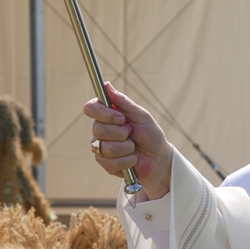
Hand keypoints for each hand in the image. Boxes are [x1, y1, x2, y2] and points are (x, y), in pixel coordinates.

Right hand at [83, 82, 173, 198]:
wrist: (158, 158)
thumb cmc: (150, 134)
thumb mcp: (140, 115)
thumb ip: (123, 102)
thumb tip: (106, 85)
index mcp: (108, 115)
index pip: (90, 108)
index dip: (103, 113)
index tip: (121, 118)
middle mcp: (101, 130)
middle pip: (97, 129)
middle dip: (121, 133)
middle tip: (132, 133)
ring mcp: (101, 147)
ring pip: (105, 147)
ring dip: (126, 148)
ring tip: (133, 148)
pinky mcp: (105, 163)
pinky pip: (110, 162)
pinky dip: (127, 160)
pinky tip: (132, 159)